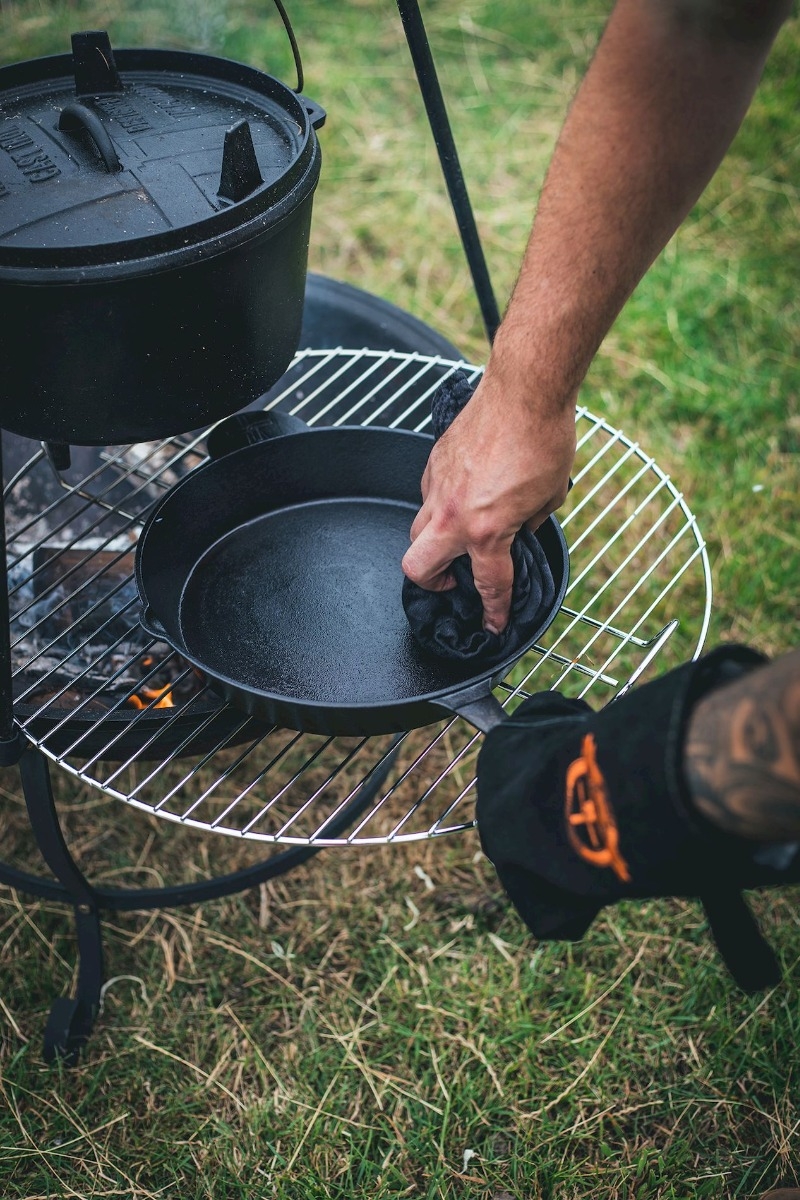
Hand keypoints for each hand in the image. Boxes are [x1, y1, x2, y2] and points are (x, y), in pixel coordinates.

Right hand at [401, 371, 575, 633]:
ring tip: (457, 538)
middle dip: (433, 583)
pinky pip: (427, 496)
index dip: (493, 611)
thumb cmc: (545, 439)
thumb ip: (529, 523)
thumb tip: (521, 530)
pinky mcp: (433, 462)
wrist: (525, 389)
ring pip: (416, 530)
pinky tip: (463, 495)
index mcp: (487, 531)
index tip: (492, 624)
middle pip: (418, 568)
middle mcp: (454, 515)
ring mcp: (438, 487)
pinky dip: (440, 505)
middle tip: (454, 580)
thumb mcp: (550, 496)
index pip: (488, 585)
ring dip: (432, 543)